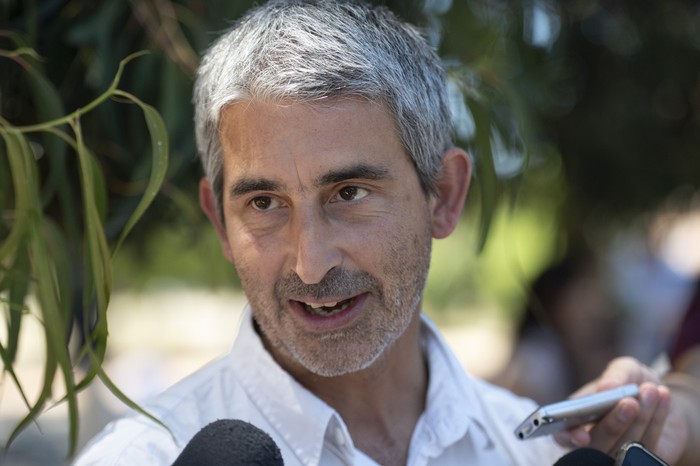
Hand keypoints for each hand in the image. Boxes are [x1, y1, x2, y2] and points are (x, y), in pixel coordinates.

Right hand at [554, 356, 688, 463]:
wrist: (661, 395)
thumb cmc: (633, 381)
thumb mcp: (625, 368)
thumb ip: (615, 375)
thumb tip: (606, 388)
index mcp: (578, 419)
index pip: (563, 435)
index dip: (569, 438)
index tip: (582, 435)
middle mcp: (595, 440)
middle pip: (598, 445)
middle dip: (614, 424)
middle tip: (629, 402)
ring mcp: (620, 453)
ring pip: (626, 446)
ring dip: (640, 417)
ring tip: (651, 390)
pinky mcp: (643, 459)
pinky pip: (649, 448)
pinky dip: (656, 420)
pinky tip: (662, 398)